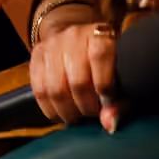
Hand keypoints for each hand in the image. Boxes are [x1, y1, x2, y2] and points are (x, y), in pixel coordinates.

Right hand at [28, 4, 123, 130]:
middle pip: (76, 80)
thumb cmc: (105, 62)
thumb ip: (120, 102)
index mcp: (99, 35)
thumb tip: (109, 124)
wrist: (81, 39)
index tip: (106, 101)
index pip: (99, 56)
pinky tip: (61, 112)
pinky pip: (39, 90)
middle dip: (85, 106)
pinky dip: (50, 109)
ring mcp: (52, 45)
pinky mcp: (37, 55)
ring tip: (77, 114)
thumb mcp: (121, 75)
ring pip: (55, 89)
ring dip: (67, 111)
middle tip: (92, 112)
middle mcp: (74, 36)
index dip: (103, 85)